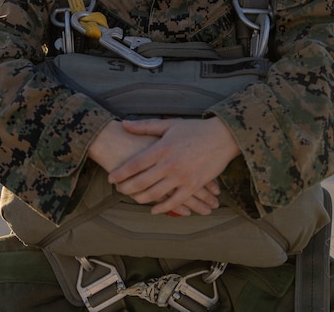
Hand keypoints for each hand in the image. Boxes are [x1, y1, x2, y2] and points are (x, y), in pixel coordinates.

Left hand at [107, 117, 240, 216]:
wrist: (222, 137)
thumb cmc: (194, 129)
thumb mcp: (169, 125)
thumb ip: (145, 126)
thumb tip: (124, 124)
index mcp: (161, 148)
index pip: (135, 164)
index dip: (121, 173)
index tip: (111, 178)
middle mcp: (169, 164)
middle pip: (141, 181)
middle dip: (126, 188)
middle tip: (118, 190)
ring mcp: (181, 177)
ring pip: (155, 194)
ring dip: (141, 198)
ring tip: (132, 197)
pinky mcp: (193, 186)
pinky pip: (175, 201)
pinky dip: (163, 208)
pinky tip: (153, 210)